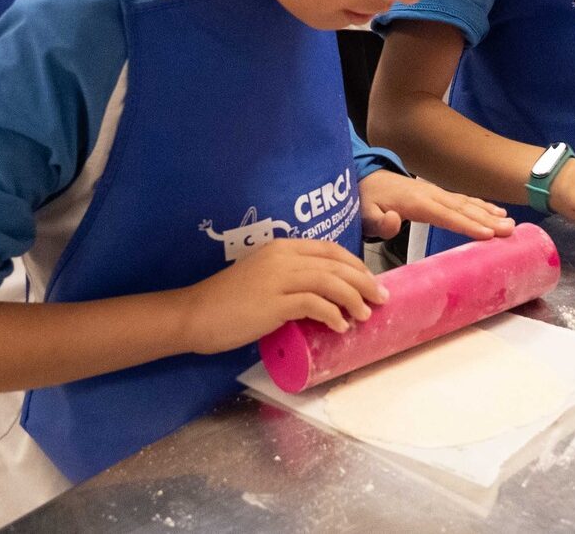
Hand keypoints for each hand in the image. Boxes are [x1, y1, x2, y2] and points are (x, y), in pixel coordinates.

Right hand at [173, 238, 386, 353]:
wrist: (194, 314)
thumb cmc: (226, 302)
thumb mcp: (262, 279)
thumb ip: (288, 279)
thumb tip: (320, 297)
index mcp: (281, 248)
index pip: (329, 250)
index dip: (355, 264)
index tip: (370, 281)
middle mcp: (282, 257)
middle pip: (336, 264)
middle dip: (364, 281)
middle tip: (381, 299)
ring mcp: (278, 278)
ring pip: (330, 282)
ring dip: (354, 299)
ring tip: (366, 315)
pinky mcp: (274, 302)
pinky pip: (315, 304)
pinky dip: (334, 315)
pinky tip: (341, 326)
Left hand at [358, 169, 513, 242]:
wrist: (366, 179)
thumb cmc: (367, 202)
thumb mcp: (365, 215)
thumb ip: (379, 223)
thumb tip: (396, 220)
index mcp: (415, 203)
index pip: (445, 215)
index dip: (466, 225)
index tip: (487, 234)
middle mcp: (430, 195)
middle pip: (462, 208)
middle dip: (487, 220)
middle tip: (509, 230)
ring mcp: (436, 192)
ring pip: (467, 203)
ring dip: (489, 212)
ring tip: (510, 223)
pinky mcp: (439, 193)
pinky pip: (464, 199)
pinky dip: (482, 204)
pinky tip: (497, 211)